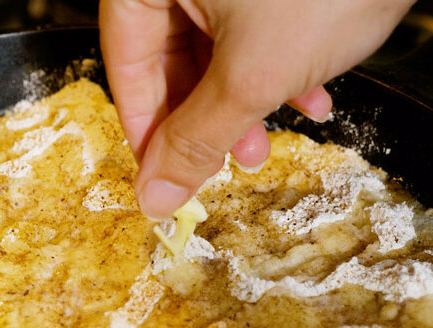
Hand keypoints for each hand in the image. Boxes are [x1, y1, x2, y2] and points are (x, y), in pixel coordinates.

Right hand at [99, 0, 414, 217]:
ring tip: (266, 142)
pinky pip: (249, 27)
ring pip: (213, 47)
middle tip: (220, 163)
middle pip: (169, 57)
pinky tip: (307, 95)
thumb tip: (155, 195)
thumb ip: (197, 141)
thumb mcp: (252, 76)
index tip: (162, 178)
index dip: (146, 130)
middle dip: (204, 120)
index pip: (125, 63)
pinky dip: (273, 67)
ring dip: (242, 102)